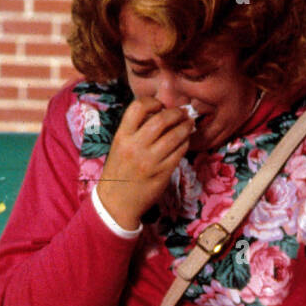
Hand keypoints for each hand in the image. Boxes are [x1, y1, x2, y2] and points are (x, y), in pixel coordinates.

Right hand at [96, 98, 193, 228]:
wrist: (116, 203)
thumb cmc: (119, 172)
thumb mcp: (119, 146)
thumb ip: (135, 130)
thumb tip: (159, 114)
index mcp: (122, 136)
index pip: (137, 107)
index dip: (153, 102)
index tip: (160, 105)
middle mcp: (135, 147)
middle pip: (161, 120)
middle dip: (176, 113)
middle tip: (183, 112)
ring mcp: (149, 161)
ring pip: (174, 136)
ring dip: (185, 127)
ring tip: (189, 124)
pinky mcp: (162, 173)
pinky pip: (179, 153)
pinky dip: (185, 143)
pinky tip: (186, 141)